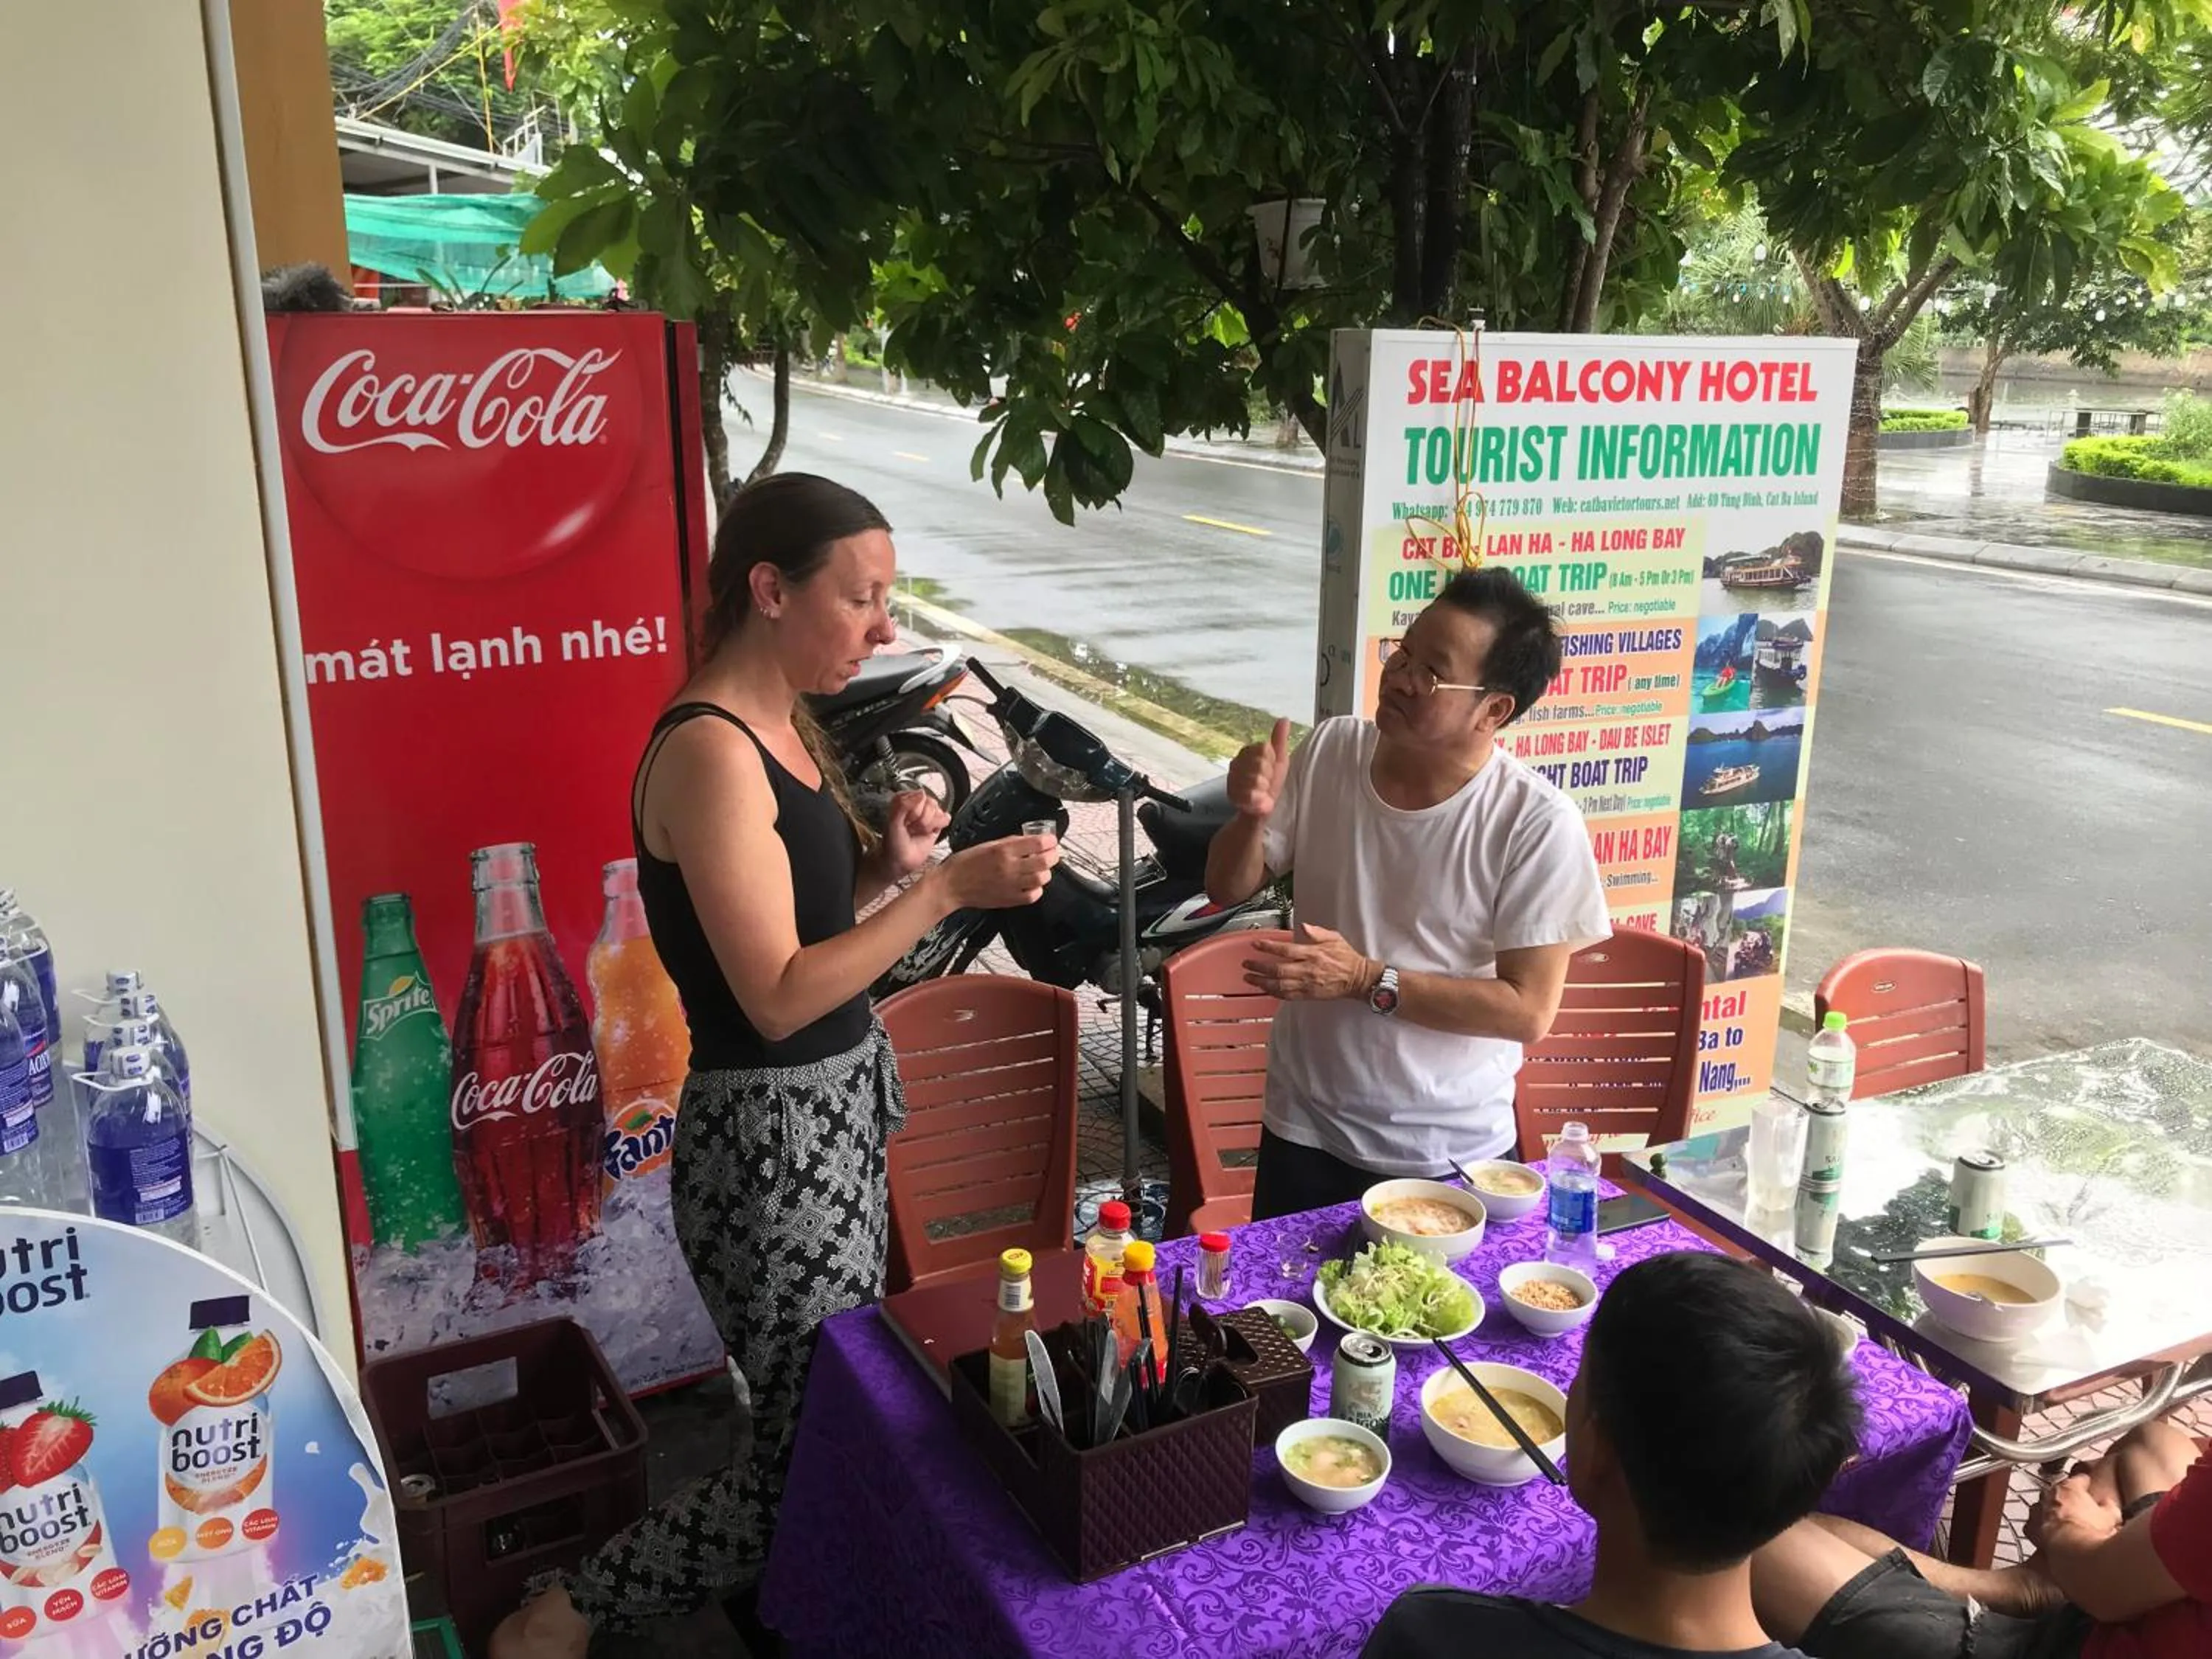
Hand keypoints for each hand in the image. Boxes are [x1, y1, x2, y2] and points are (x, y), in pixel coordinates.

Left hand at [880, 790, 949, 880]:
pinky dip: (938, 826)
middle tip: (910, 828)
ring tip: (917, 831)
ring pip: (938, 811)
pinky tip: (928, 832)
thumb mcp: (893, 822)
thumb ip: (903, 805)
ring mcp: (927, 813)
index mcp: (904, 798)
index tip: (905, 821)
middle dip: (921, 819)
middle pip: (931, 803)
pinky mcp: (937, 823)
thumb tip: (921, 793)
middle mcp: (916, 803)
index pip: (919, 796)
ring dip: (928, 825)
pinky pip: (946, 817)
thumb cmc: (893, 843)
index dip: (914, 810)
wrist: (900, 861)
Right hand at [939, 834, 1058, 909]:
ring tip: (1042, 869)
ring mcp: (1011, 885)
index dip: (1050, 841)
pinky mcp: (1009, 899)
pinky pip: (1032, 896)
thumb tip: (1028, 840)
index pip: (1038, 843)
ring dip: (1046, 872)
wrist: (951, 885)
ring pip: (1041, 878)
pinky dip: (1037, 889)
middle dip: (1053, 855)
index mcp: (1003, 850)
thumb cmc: (965, 864)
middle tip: (1052, 853)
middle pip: (1045, 861)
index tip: (1051, 840)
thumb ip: (1010, 843)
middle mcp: (1009, 867)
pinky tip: (1033, 884)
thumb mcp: (987, 845)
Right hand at [1227, 718, 1291, 819]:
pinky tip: (1258, 801)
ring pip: (1256, 780)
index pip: (1264, 748)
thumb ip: (1280, 739)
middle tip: (1266, 783)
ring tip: (1262, 792)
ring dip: (1264, 790)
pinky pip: (1251, 795)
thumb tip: (1284, 719)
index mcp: (1248, 751)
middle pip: (1260, 764)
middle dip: (1268, 776)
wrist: (1261, 807)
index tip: (1271, 770)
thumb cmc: (1271, 783)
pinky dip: (1259, 801)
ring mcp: (1232, 779)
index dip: (1271, 761)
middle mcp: (1236, 763)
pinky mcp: (1231, 796)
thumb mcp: (1279, 760)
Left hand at [1243, 921, 1377, 1001]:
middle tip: (1246, 964)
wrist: (1358, 979)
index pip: (1286, 950)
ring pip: (1279, 985)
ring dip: (1262, 982)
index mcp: (1313, 953)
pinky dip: (1274, 993)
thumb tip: (1302, 926)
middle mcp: (1308, 969)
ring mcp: (1307, 984)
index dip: (1268, 947)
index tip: (1255, 944)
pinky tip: (1265, 989)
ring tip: (1249, 978)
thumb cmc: (1346, 957)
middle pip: (1278, 969)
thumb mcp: (1334, 938)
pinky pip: (1287, 996)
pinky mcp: (1308, 995)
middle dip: (1259, 967)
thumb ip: (1317, 932)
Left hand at [2036, 1474, 2121, 1545]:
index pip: (2078, 1479)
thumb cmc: (2089, 1530)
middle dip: (2067, 1497)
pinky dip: (2040, 1528)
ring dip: (2051, 1511)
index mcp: (2069, 1488)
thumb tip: (2109, 1505)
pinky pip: (2033, 1525)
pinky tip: (2047, 1534)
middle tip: (2077, 1506)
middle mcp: (2050, 1495)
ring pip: (2043, 1506)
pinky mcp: (2031, 1529)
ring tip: (2063, 1521)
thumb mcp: (2109, 1517)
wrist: (2071, 1550)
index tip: (2088, 1484)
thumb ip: (2109, 1507)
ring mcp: (2038, 1511)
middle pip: (2059, 1491)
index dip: (2085, 1483)